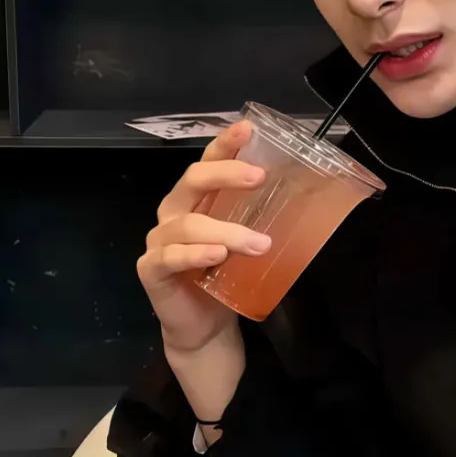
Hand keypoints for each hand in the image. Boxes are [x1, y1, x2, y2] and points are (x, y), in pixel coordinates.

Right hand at [137, 120, 270, 354]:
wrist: (204, 327)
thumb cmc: (225, 279)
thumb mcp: (246, 244)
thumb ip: (258, 220)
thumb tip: (304, 198)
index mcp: (196, 201)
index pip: (207, 163)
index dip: (225, 145)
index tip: (248, 129)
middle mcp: (174, 213)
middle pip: (192, 182)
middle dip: (226, 175)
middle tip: (260, 178)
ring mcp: (159, 241)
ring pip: (188, 225)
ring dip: (226, 231)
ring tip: (258, 244)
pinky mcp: (151, 270)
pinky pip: (169, 257)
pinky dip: (194, 254)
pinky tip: (216, 256)